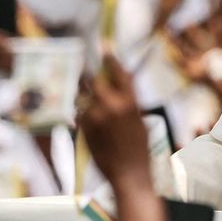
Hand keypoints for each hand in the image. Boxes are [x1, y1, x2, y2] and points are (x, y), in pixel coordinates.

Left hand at [77, 54, 150, 189]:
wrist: (128, 173)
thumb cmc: (139, 150)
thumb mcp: (140, 122)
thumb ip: (130, 103)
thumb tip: (121, 88)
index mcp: (130, 102)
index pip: (118, 72)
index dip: (111, 58)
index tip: (105, 47)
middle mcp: (111, 106)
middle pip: (94, 80)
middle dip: (90, 76)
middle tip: (86, 73)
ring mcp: (96, 117)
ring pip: (84, 97)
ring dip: (85, 97)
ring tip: (90, 103)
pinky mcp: (85, 128)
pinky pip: (80, 113)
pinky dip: (83, 114)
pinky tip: (90, 121)